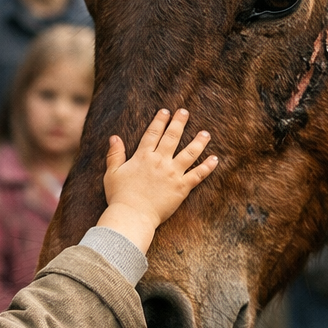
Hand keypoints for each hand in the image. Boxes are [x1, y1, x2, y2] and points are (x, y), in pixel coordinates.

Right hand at [97, 108, 217, 252]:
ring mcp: (172, 174)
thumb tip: (114, 137)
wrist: (132, 215)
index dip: (160, 121)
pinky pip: (198, 175)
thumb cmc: (120, 196)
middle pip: (172, 137)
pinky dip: (207, 167)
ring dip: (198, 142)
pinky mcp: (182, 188)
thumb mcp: (112, 173)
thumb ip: (115, 154)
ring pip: (189, 153)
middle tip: (185, 112)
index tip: (166, 111)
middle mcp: (160, 161)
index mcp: (143, 157)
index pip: (153, 133)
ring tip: (205, 133)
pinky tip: (215, 159)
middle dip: (179, 122)